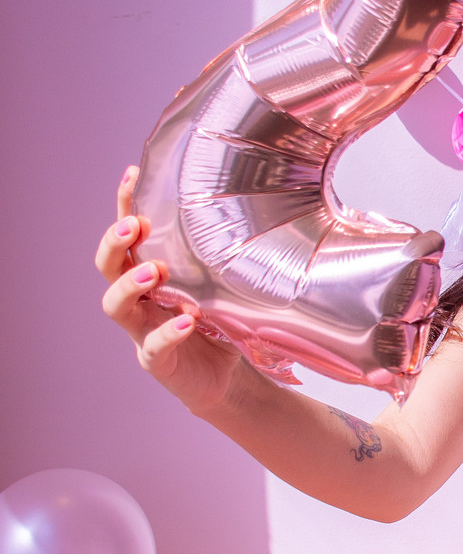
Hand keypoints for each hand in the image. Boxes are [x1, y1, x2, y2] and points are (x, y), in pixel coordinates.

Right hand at [96, 166, 245, 415]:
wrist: (227, 378)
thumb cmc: (222, 324)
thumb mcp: (225, 285)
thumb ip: (228, 257)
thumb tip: (264, 213)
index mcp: (149, 273)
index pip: (128, 235)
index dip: (124, 205)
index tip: (133, 175)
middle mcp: (139, 299)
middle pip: (107, 266)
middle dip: (114, 242)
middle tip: (134, 226)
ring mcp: (143, 330)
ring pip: (115, 305)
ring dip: (130, 284)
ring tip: (153, 271)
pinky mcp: (158, 361)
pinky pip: (153, 346)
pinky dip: (168, 332)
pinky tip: (186, 320)